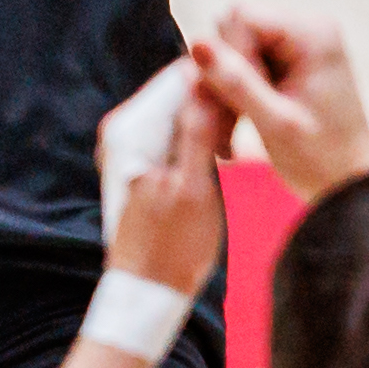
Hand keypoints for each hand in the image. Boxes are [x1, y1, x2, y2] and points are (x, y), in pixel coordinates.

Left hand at [105, 64, 229, 294]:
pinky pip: (178, 130)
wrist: (148, 291)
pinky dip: (201, 138)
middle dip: (216, 103)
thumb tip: (206, 78)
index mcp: (129, 128)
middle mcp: (122, 128)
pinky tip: (220, 158)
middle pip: (181, 91)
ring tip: (231, 152)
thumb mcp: (194, 187)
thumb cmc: (173, 247)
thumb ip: (199, 130)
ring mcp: (130, 142)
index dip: (219, 80)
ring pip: (183, 110)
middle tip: (240, 137)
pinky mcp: (142, 156)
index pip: (181, 75)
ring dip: (212, 123)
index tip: (246, 99)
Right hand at [187, 2, 368, 199]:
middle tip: (232, 124)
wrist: (350, 185)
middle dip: (226, 77)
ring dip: (228, 91)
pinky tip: (240, 125)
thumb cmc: (321, 159)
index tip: (237, 100)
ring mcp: (300, 44)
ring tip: (233, 133)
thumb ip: (236, 82)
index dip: (228, 56)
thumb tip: (197, 42)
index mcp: (312, 34)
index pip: (242, 17)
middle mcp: (308, 28)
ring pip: (236, 50)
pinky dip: (239, 95)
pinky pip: (248, 64)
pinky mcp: (292, 61)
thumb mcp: (274, 123)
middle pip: (236, 30)